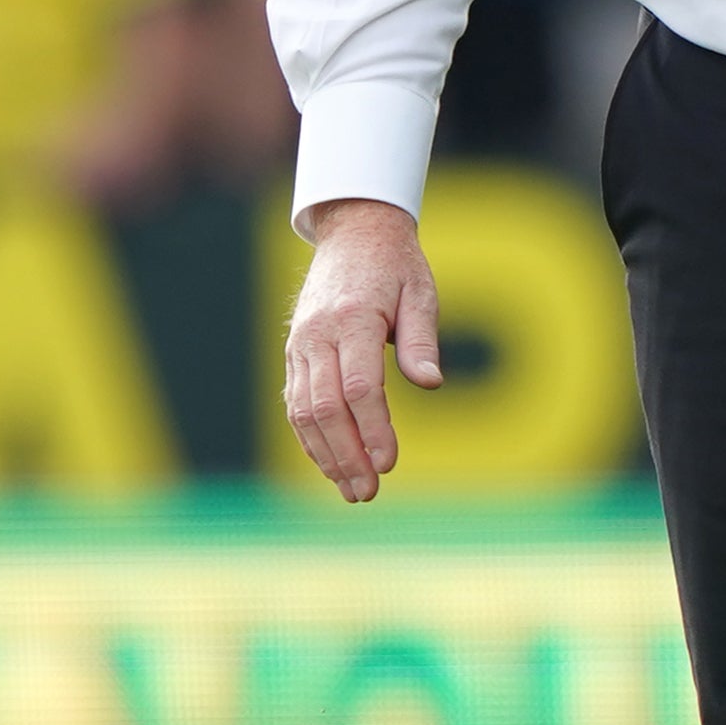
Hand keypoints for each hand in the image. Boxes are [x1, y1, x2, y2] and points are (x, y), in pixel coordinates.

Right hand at [280, 197, 442, 502]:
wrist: (352, 233)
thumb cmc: (395, 265)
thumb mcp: (420, 292)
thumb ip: (422, 339)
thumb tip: (431, 382)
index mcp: (352, 319)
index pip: (359, 388)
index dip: (373, 430)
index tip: (389, 464)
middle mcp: (318, 335)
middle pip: (326, 408)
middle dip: (347, 456)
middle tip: (369, 492)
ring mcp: (300, 346)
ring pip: (304, 412)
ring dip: (326, 456)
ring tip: (352, 491)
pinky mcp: (294, 354)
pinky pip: (296, 404)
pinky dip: (310, 440)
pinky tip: (331, 466)